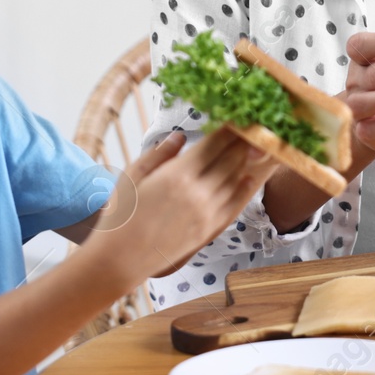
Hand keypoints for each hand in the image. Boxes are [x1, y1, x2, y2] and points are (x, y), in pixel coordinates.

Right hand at [95, 128, 273, 278]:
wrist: (121, 259)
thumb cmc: (121, 215)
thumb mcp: (132, 175)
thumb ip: (159, 153)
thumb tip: (180, 136)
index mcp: (178, 175)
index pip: (215, 144)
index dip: (229, 128)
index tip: (237, 116)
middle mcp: (198, 193)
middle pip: (232, 159)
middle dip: (242, 140)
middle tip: (251, 126)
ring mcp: (207, 213)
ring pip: (236, 180)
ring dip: (246, 161)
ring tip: (254, 146)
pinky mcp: (209, 230)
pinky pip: (235, 205)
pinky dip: (245, 188)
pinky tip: (249, 177)